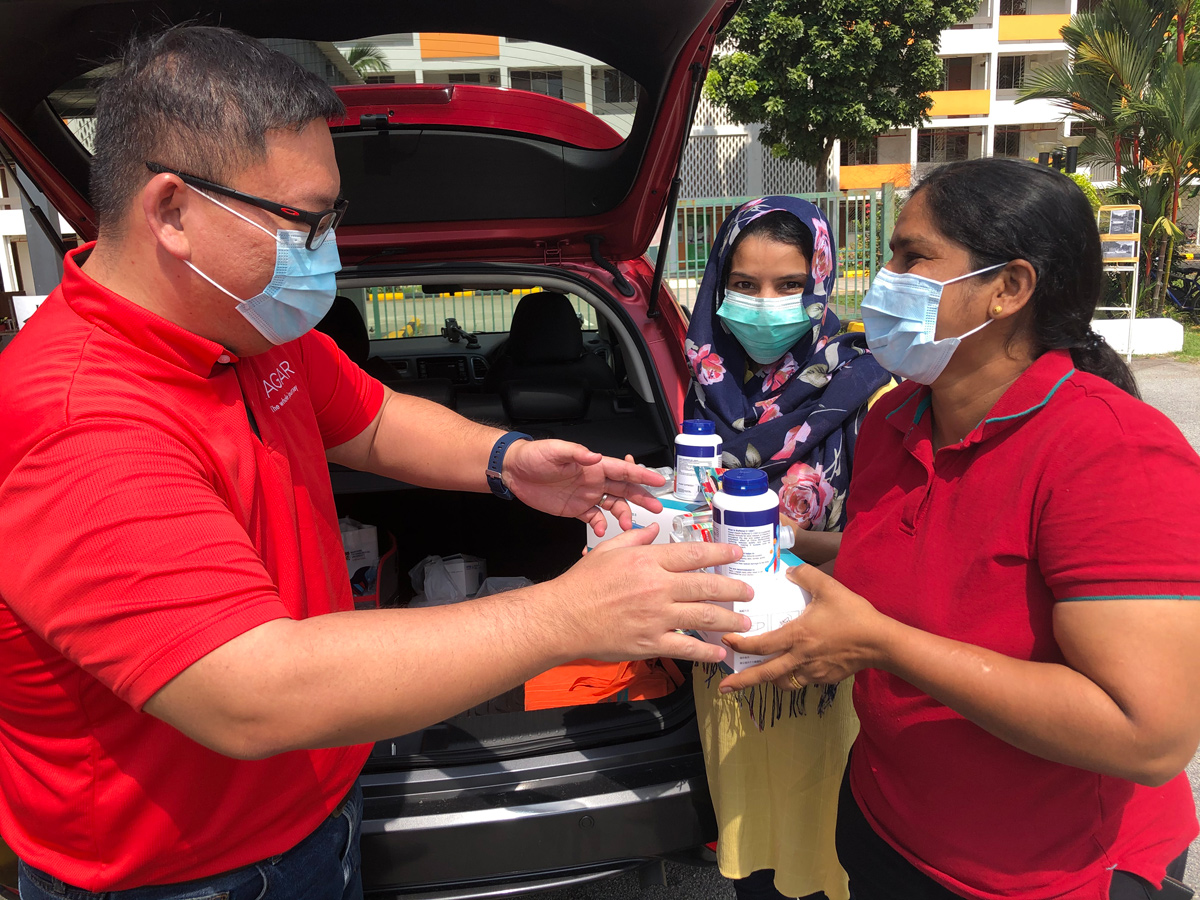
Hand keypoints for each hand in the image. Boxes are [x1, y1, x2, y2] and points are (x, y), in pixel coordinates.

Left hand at [503, 441, 664, 534]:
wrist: (515, 471)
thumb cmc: (533, 456)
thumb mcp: (555, 451)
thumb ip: (576, 453)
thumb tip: (595, 457)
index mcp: (593, 466)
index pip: (623, 469)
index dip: (642, 475)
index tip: (658, 480)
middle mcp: (594, 480)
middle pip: (625, 489)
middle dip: (642, 498)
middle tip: (656, 508)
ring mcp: (586, 495)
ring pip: (613, 505)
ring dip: (623, 515)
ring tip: (627, 526)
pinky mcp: (576, 509)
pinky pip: (594, 518)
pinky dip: (601, 525)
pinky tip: (602, 530)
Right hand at [549, 524, 755, 664]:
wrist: (562, 619)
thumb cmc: (582, 584)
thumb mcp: (607, 551)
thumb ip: (635, 539)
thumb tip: (654, 529)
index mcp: (648, 561)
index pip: (694, 554)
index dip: (720, 552)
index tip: (737, 553)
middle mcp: (658, 587)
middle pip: (707, 585)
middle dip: (734, 588)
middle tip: (749, 591)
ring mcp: (656, 617)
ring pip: (704, 616)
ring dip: (729, 619)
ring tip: (744, 621)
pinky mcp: (651, 642)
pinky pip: (687, 647)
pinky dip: (706, 650)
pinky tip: (720, 651)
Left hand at [718, 562, 890, 692]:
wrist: (881, 642)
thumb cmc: (854, 614)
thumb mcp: (829, 587)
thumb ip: (806, 575)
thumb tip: (789, 572)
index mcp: (797, 636)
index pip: (760, 645)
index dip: (741, 645)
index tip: (726, 641)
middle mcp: (800, 658)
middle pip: (765, 675)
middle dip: (742, 682)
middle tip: (723, 687)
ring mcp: (813, 672)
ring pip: (783, 682)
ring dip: (768, 680)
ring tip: (759, 676)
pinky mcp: (825, 679)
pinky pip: (802, 681)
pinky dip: (792, 678)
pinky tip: (792, 668)